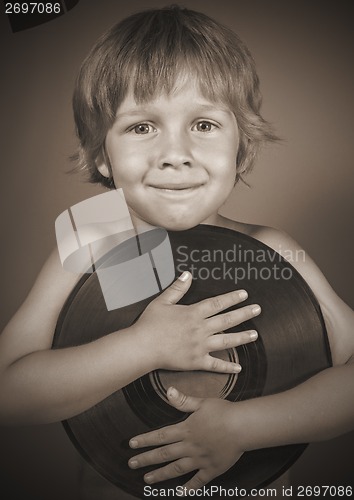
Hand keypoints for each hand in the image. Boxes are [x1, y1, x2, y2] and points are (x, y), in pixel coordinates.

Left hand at [128, 387, 242, 492]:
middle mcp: (190, 446)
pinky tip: (180, 493)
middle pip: (164, 454)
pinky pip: (198, 481)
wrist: (242, 427)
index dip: (145, 440)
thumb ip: (183, 400)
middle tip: (131, 464)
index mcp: (186, 430)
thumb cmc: (223, 412)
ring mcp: (200, 459)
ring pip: (176, 469)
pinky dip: (188, 488)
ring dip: (160, 475)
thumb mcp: (202, 402)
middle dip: (146, 459)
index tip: (131, 444)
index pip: (161, 435)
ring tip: (147, 479)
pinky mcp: (212, 469)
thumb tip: (168, 390)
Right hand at [132, 271, 260, 372]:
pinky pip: (215, 365)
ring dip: (242, 337)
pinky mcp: (196, 361)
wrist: (143, 347)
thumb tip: (187, 274)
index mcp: (193, 313)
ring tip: (255, 335)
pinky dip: (227, 367)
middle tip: (258, 309)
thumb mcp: (162, 301)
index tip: (244, 294)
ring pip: (226, 341)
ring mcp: (200, 346)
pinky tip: (239, 367)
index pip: (217, 303)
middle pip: (227, 319)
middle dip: (244, 313)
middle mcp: (200, 329)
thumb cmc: (150, 324)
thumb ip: (177, 288)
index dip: (232, 298)